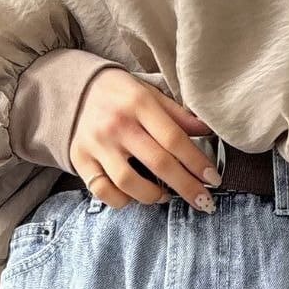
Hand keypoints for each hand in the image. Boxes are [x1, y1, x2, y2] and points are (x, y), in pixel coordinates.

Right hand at [70, 69, 221, 211]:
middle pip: (158, 164)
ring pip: (129, 183)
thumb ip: (177, 116)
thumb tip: (208, 132)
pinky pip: (104, 191)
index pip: (174, 139)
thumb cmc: (120, 94)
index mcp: (138, 103)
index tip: (213, 179)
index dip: (196, 162)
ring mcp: (97, 144)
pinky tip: (135, 196)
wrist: (75, 88)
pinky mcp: (81, 160)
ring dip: (154, 196)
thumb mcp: (149, 94)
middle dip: (186, 187)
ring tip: (165, 196)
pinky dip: (123, 201)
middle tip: (203, 201)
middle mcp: (117, 124)